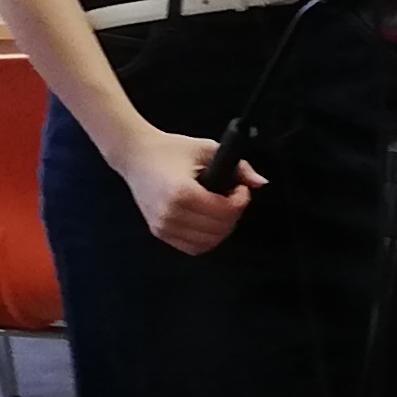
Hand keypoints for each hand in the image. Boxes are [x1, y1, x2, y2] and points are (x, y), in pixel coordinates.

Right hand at [118, 125, 253, 256]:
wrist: (136, 156)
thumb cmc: (170, 150)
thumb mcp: (206, 149)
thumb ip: (238, 166)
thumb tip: (260, 182)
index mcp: (181, 192)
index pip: (224, 210)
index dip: (240, 200)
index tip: (240, 189)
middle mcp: (170, 213)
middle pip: (219, 228)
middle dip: (233, 214)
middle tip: (232, 198)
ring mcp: (163, 226)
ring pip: (207, 242)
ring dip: (221, 228)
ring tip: (220, 209)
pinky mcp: (159, 232)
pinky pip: (192, 247)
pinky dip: (206, 238)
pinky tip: (208, 221)